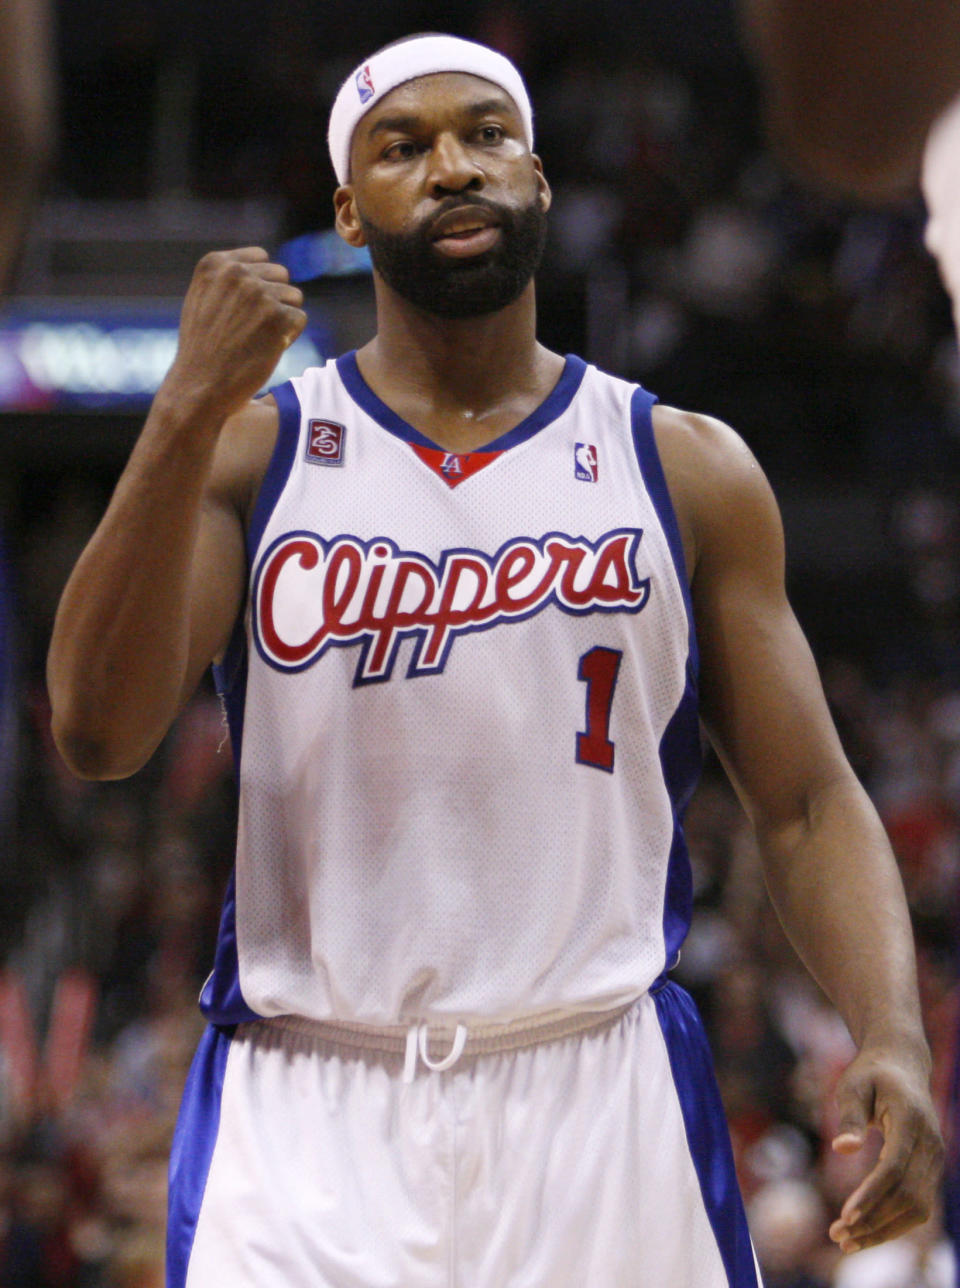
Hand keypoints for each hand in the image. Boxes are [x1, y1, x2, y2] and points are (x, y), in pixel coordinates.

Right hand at [165, 247, 307, 421]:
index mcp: (215, 263)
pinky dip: (289, 337)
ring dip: (283, 319)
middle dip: (274, 301)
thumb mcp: (202, 299)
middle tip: (252, 329)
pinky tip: (266, 349)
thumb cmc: (202, 350)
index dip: (261, 286)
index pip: (261, 259)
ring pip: (294, 297)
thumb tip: (263, 267)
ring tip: (257, 339)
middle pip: (281, 276)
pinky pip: (300, 319)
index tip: (244, 310)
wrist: (199, 386)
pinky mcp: (277, 317)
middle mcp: (237, 272)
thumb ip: (228, 279)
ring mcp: (258, 293)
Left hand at [828, 1043, 943, 1253]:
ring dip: (883, 1228)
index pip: (894, 1169)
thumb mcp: (853, 1086)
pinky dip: (893, 1222)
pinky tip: (865, 1231)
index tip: (846, 1216)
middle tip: (837, 1236)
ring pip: (917, 1208)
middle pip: (908, 1195)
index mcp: (912, 1121)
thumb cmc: (870, 1074)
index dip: (872, 1195)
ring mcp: (935, 1159)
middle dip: (874, 1220)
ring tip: (846, 1241)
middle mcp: (930, 1144)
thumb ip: (850, 1116)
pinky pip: (917, 1204)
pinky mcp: (930, 1169)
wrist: (901, 1065)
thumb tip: (842, 1149)